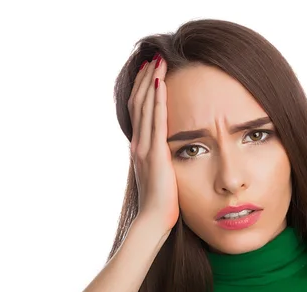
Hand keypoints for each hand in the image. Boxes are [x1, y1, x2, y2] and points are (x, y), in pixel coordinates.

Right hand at [127, 54, 178, 233]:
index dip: (143, 89)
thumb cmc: (161, 203)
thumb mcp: (160, 175)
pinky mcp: (155, 154)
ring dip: (151, 81)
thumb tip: (167, 152)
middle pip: (139, 102)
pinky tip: (161, 83)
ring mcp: (145, 148)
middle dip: (146, 78)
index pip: (139, 110)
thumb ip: (161, 160)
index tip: (150, 70)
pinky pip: (156, 121)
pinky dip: (157, 100)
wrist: (153, 220)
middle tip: (154, 57)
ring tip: (158, 61)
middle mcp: (138, 144)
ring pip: (145, 106)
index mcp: (140, 147)